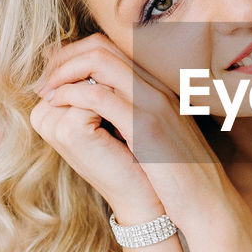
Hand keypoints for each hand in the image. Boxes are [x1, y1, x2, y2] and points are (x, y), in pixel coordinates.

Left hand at [30, 32, 235, 229]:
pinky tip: (58, 106)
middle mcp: (155, 88)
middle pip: (101, 47)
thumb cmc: (178, 180)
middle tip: (43, 81)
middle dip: (64, 59)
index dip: (74, 55)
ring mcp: (153, 103)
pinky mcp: (146, 125)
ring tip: (46, 91)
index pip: (110, 49)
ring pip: (99, 61)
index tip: (53, 75)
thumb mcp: (155, 142)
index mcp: (157, 90)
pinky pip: (100, 95)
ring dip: (63, 72)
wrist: (208, 204)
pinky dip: (71, 95)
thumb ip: (131, 122)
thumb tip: (98, 116)